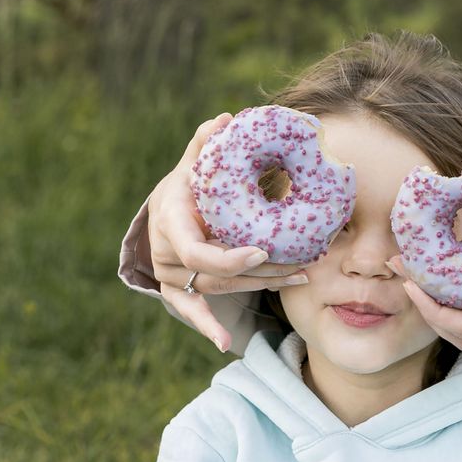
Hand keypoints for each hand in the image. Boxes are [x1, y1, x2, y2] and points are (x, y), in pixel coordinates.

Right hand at [148, 114, 308, 351]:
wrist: (160, 215)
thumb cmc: (184, 188)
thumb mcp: (190, 166)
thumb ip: (204, 146)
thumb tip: (227, 119)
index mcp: (170, 221)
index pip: (197, 249)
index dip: (228, 255)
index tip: (261, 251)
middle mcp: (167, 253)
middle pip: (218, 272)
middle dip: (262, 270)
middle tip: (301, 264)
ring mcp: (170, 276)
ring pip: (220, 288)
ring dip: (261, 285)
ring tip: (300, 276)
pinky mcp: (176, 291)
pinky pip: (192, 312)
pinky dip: (208, 326)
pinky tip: (224, 342)